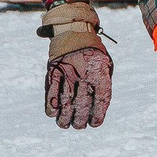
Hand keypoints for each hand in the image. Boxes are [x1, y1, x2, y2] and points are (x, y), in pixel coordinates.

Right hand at [40, 2, 112, 128]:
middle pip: (82, 104)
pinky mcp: (54, 71)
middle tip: (79, 126)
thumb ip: (104, 83)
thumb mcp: (105, 63)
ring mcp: (68, 73)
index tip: (95, 123)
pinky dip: (51, 105)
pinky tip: (52, 114)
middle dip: (80, 120)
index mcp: (100, 72)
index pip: (101, 99)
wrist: (74, 30)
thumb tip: (99, 107)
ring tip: (64, 125)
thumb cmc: (92, 51)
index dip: (98, 115)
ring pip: (65, 102)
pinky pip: (51, 92)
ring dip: (64, 117)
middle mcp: (84, 74)